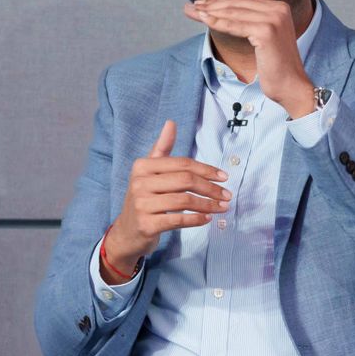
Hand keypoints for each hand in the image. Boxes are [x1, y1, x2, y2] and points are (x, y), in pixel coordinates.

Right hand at [103, 119, 230, 279]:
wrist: (127, 232)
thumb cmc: (144, 199)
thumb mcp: (149, 172)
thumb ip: (161, 148)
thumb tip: (171, 123)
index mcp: (142, 166)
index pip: (182, 164)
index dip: (206, 170)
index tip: (224, 177)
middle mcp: (140, 183)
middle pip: (185, 181)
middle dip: (210, 188)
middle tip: (227, 195)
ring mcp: (142, 204)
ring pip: (184, 201)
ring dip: (208, 205)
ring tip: (222, 207)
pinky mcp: (147, 225)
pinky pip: (178, 220)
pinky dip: (196, 220)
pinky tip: (207, 219)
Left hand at [182, 0, 316, 115]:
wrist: (291, 87)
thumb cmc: (277, 66)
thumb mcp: (270, 35)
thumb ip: (263, 15)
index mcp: (279, 7)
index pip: (243, 1)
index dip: (220, 2)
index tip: (201, 4)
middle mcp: (279, 9)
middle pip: (236, 4)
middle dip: (210, 5)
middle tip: (190, 7)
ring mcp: (274, 19)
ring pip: (233, 13)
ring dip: (209, 12)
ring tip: (191, 12)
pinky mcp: (266, 32)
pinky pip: (235, 26)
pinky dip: (217, 22)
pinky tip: (203, 20)